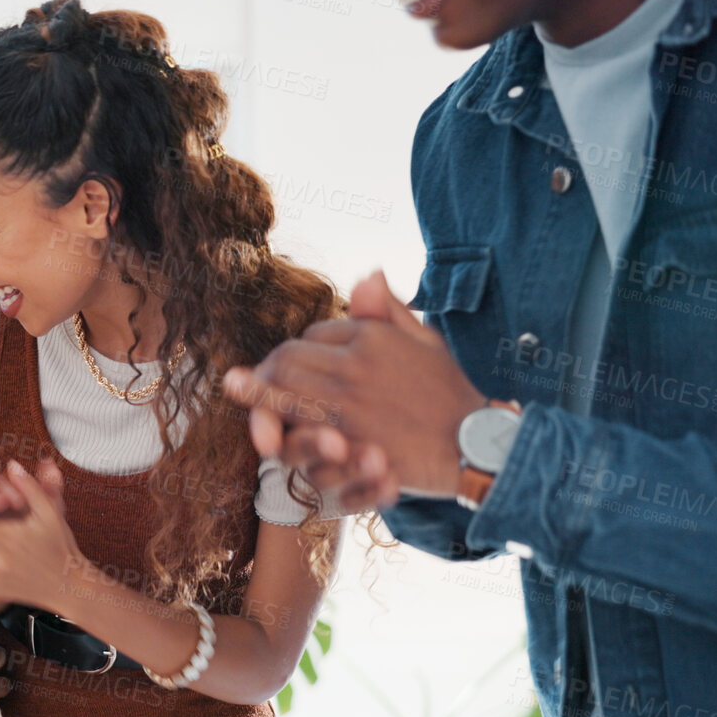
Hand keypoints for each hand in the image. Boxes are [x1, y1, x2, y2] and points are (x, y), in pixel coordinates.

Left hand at [225, 271, 485, 502]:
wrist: (478, 444)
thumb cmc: (453, 394)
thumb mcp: (427, 342)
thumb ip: (389, 311)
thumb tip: (367, 271)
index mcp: (372, 337)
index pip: (317, 334)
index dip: (302, 349)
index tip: (297, 364)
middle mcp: (356, 362)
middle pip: (292, 354)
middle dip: (272, 366)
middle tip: (259, 380)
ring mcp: (349, 397)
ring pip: (287, 382)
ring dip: (261, 387)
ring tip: (237, 386)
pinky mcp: (348, 433)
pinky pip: (300, 420)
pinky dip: (276, 416)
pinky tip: (259, 420)